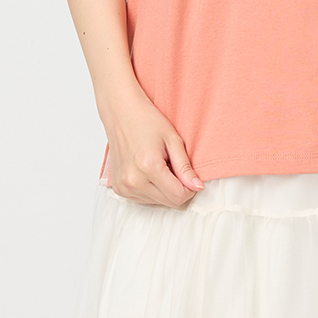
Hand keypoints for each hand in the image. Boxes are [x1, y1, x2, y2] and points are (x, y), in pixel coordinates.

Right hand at [100, 84, 204, 207]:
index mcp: (149, 167)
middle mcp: (133, 181)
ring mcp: (124, 186)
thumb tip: (198, 187)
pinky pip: (144, 200)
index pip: (178, 196)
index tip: (190, 175)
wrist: (121, 114)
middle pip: (169, 202)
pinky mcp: (119, 189)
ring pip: (157, 203)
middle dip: (178, 188)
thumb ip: (185, 167)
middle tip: (174, 166)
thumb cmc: (148, 121)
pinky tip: (148, 170)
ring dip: (164, 189)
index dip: (190, 188)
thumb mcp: (173, 140)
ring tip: (159, 165)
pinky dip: (151, 189)